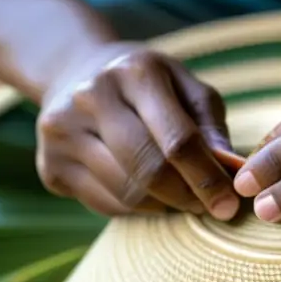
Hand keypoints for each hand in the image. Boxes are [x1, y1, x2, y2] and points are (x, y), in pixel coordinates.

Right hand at [36, 43, 239, 218]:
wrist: (74, 72)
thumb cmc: (147, 85)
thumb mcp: (185, 86)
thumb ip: (211, 126)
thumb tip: (230, 170)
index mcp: (135, 73)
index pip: (177, 140)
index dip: (207, 178)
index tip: (229, 204)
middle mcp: (92, 97)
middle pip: (149, 170)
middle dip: (187, 197)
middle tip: (210, 209)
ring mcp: (63, 133)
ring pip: (127, 194)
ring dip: (164, 206)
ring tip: (182, 199)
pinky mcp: (50, 166)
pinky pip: (106, 205)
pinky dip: (137, 209)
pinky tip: (148, 194)